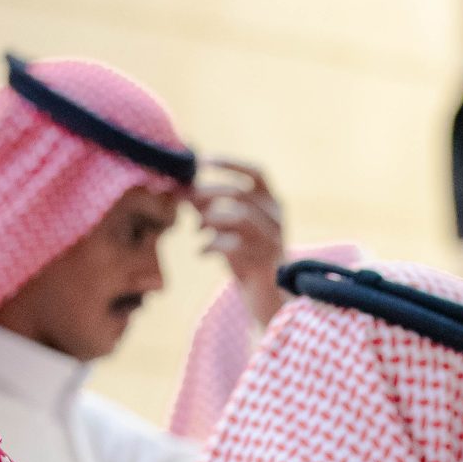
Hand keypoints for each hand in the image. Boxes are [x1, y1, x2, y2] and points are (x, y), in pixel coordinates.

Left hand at [192, 157, 284, 326]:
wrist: (267, 300)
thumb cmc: (245, 261)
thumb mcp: (229, 231)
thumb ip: (211, 210)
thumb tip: (183, 191)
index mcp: (273, 205)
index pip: (256, 174)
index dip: (231, 164)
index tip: (204, 161)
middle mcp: (278, 219)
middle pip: (239, 193)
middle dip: (208, 195)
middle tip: (186, 203)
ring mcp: (274, 241)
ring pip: (238, 216)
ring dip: (210, 221)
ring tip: (197, 232)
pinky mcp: (265, 262)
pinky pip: (232, 245)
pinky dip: (210, 246)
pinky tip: (200, 254)